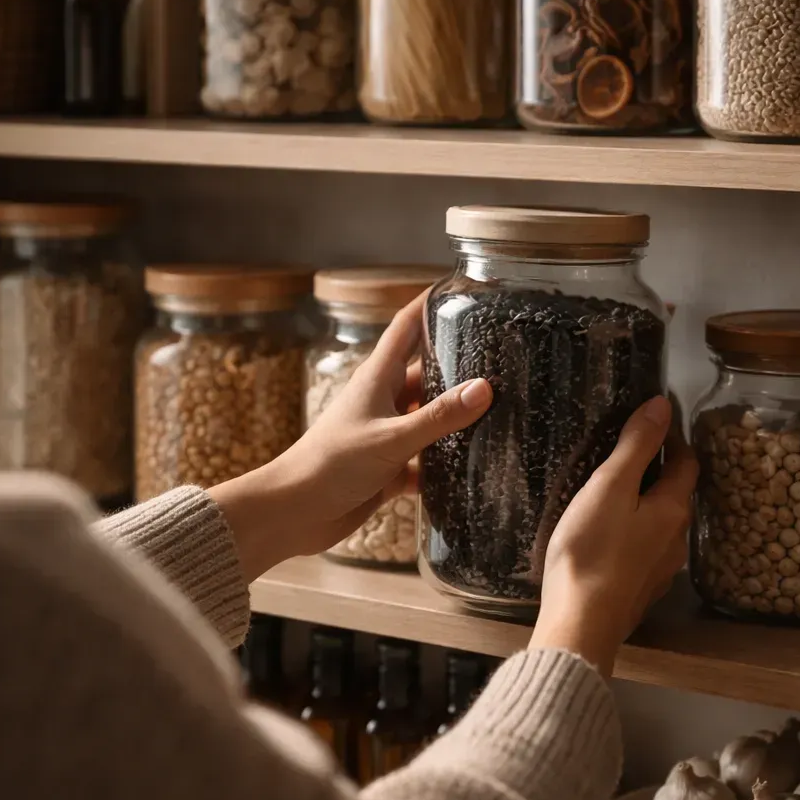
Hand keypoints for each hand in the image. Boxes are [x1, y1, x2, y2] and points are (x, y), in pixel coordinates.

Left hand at [212, 294, 492, 579]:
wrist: (294, 511)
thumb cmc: (332, 463)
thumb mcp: (392, 437)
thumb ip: (439, 416)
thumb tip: (485, 388)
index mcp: (378, 377)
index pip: (407, 326)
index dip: (430, 303)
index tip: (461, 287)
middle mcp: (384, 400)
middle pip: (427, 373)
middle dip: (460, 366)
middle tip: (505, 357)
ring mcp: (387, 433)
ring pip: (430, 418)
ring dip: (457, 418)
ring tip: (505, 410)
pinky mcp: (389, 468)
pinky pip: (426, 460)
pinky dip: (446, 463)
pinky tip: (475, 467)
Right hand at [529, 395, 697, 676]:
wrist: (582, 623)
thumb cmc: (592, 550)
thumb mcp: (610, 487)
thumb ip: (636, 445)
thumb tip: (663, 405)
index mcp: (673, 509)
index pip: (686, 463)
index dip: (675, 439)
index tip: (654, 422)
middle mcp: (677, 539)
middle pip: (676, 494)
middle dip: (661, 471)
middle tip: (631, 451)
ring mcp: (661, 569)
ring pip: (662, 524)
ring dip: (648, 503)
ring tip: (617, 490)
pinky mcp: (641, 589)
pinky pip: (645, 549)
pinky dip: (635, 531)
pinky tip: (611, 534)